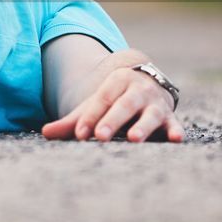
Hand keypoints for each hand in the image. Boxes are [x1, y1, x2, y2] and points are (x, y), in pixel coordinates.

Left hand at [42, 65, 184, 143]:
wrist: (148, 86)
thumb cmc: (115, 102)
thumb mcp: (95, 107)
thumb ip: (73, 121)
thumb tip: (45, 132)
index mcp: (117, 82)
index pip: (101, 99)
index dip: (90, 116)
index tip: (79, 133)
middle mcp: (138, 90)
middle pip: (124, 105)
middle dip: (112, 120)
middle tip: (100, 136)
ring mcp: (156, 103)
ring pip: (150, 114)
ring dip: (142, 126)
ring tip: (133, 139)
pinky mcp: (170, 118)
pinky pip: (174, 124)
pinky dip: (176, 130)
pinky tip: (175, 138)